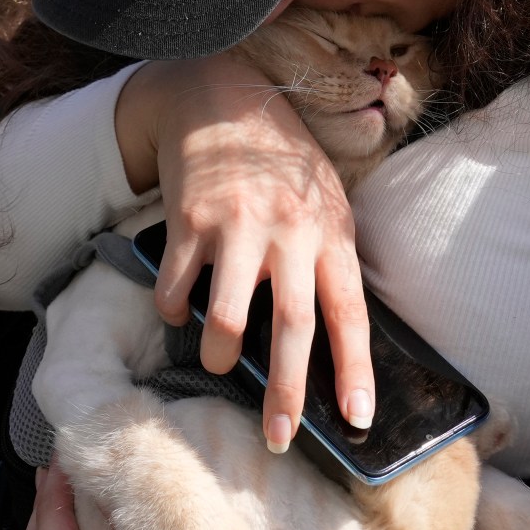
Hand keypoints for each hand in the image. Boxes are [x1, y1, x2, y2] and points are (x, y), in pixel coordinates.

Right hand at [120, 55, 373, 451]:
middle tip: (279, 436)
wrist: (221, 93)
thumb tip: (328, 338)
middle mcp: (289, 231)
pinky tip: (177, 310)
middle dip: (285, 392)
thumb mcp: (326, 201)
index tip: (357, 419)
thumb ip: (328, 259)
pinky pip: (175, 290)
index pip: (350, 313)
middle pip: (292, 327)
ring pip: (225, 318)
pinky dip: (172, 312)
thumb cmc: (281, 159)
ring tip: (219, 364)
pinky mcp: (189, 221)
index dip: (356, 370)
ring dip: (219, 357)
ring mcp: (237, 226)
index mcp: (331, 232)